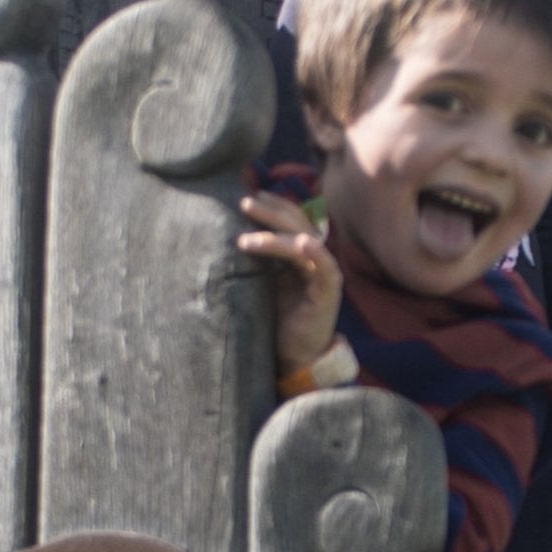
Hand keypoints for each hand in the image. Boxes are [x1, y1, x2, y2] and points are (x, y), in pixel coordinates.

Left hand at [237, 190, 341, 371]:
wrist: (290, 356)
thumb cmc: (273, 319)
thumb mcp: (259, 283)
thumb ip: (254, 260)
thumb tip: (223, 234)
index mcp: (298, 254)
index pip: (290, 219)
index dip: (273, 204)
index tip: (250, 194)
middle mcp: (313, 259)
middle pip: (297, 223)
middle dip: (271, 211)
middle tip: (244, 203)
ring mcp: (323, 274)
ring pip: (305, 241)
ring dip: (277, 237)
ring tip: (247, 240)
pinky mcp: (328, 293)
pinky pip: (326, 267)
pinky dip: (315, 252)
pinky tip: (302, 243)